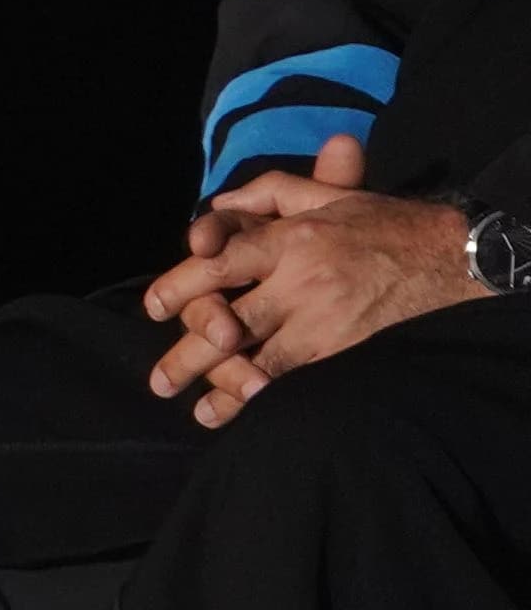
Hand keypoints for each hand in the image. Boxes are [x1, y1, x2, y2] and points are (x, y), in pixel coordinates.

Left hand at [151, 145, 483, 424]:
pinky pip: (295, 380)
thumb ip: (268, 193)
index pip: (217, 262)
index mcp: (289, 238)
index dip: (180, 286)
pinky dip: (266, 400)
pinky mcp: (347, 351)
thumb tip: (217, 204)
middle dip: (188, 353)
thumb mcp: (327, 196)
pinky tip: (246, 416)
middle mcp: (300, 281)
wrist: (453, 260)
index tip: (155, 307)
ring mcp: (324, 321)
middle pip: (227, 321)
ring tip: (198, 411)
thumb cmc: (385, 226)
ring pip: (257, 360)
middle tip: (160, 381)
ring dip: (221, 387)